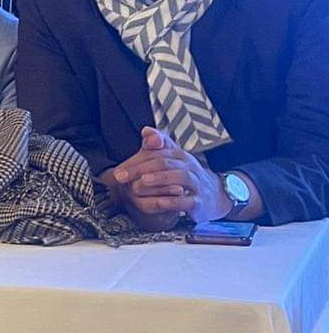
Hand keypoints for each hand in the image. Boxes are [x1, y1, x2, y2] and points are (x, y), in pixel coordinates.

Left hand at [108, 127, 227, 227]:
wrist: (213, 196)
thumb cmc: (184, 175)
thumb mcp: (172, 158)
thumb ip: (157, 144)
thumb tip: (146, 130)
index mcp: (178, 155)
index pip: (156, 152)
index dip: (136, 160)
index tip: (118, 171)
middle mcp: (188, 166)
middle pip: (164, 162)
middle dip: (141, 169)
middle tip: (122, 177)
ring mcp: (196, 183)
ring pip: (180, 177)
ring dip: (161, 178)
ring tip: (143, 181)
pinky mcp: (200, 202)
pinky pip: (189, 200)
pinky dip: (175, 201)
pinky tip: (161, 202)